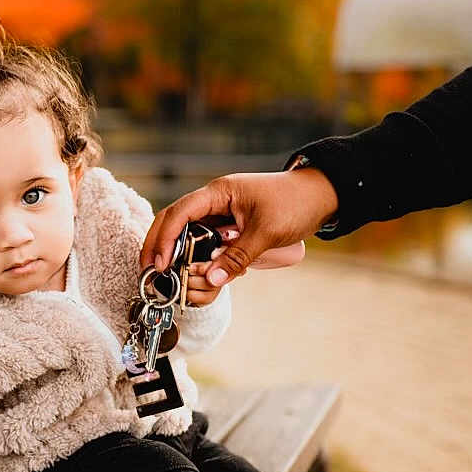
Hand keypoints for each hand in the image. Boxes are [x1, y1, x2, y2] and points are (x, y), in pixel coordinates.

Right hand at [141, 168, 337, 290]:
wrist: (321, 196)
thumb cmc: (296, 202)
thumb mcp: (267, 231)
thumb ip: (238, 256)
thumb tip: (211, 279)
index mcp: (218, 192)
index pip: (180, 213)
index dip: (165, 238)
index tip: (160, 262)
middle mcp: (213, 202)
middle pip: (173, 222)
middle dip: (158, 246)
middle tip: (150, 271)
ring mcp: (220, 215)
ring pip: (187, 235)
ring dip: (178, 255)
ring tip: (173, 277)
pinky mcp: (228, 229)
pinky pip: (204, 244)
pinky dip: (197, 259)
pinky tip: (197, 274)